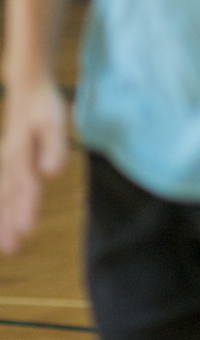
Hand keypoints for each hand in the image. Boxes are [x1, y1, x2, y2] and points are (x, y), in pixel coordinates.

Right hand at [0, 81, 68, 254]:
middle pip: (10, 198)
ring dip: (1, 220)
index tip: (26, 231)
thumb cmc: (44, 106)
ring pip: (3, 196)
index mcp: (20, 155)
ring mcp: (7, 163)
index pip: (26, 188)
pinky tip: (1, 222)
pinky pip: (2, 190)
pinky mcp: (9, 163)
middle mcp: (10, 162)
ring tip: (4, 245)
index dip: (25, 209)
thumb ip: (54, 147)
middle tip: (10, 249)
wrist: (29, 89)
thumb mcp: (54, 122)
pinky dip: (0, 207)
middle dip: (8, 224)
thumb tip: (52, 172)